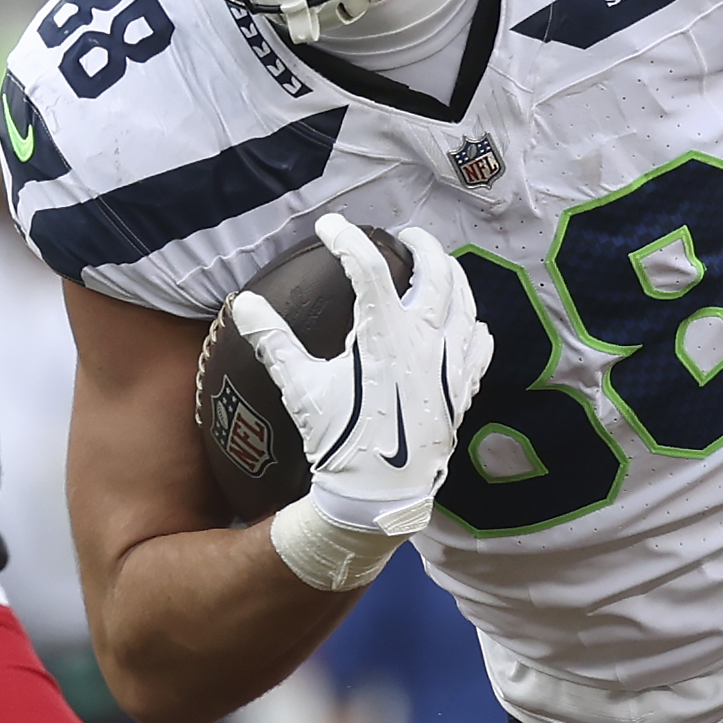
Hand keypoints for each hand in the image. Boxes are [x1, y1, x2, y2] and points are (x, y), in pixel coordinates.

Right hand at [228, 213, 493, 539]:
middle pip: (437, 274)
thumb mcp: (301, 390)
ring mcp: (450, 366)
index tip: (330, 226)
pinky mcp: (462, 391)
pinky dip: (472, 326)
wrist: (380, 495)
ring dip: (453, 277)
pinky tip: (466, 324)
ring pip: (465, 304)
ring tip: (439, 267)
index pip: (368, 270)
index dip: (347, 240)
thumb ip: (274, 342)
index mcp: (384, 336)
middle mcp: (425, 343)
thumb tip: (244, 304)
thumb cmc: (340, 441)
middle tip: (407, 237)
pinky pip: (479, 346)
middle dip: (423, 246)